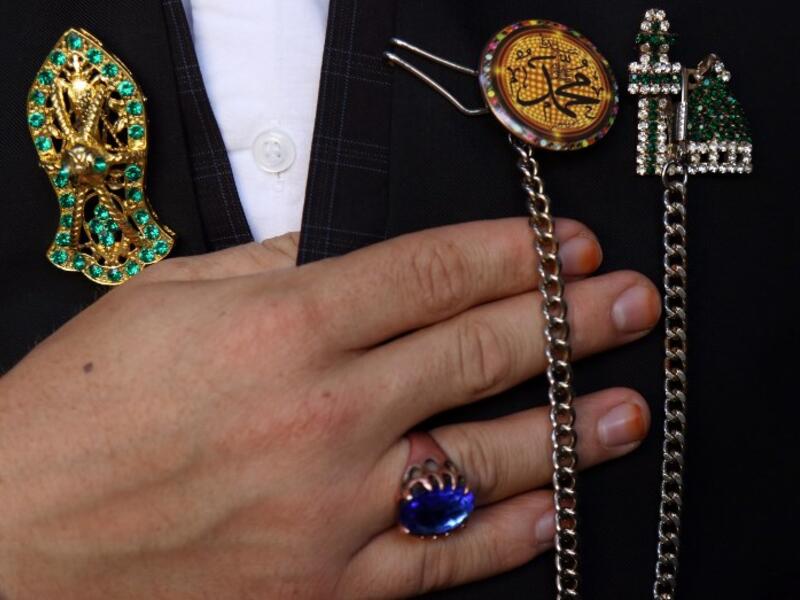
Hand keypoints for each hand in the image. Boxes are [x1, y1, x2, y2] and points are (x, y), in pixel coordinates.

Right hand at [0, 218, 658, 597]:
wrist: (15, 537)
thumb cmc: (77, 408)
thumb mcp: (168, 296)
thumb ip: (274, 266)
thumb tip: (349, 245)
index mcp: (284, 325)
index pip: (434, 273)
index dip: (512, 253)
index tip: (565, 245)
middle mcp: (325, 414)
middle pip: (479, 352)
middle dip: (567, 321)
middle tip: (628, 304)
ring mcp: (333, 508)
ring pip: (482, 457)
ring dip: (567, 429)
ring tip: (625, 407)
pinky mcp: (325, 587)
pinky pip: (440, 557)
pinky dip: (505, 531)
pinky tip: (553, 509)